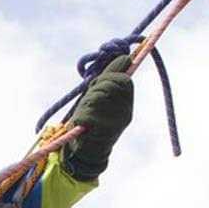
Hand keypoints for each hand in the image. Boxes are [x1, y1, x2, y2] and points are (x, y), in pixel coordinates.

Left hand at [63, 54, 133, 180]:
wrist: (86, 151)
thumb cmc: (91, 119)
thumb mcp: (101, 94)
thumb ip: (111, 76)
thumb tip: (125, 56)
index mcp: (127, 103)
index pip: (123, 79)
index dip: (109, 76)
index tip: (99, 84)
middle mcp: (125, 112)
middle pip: (112, 84)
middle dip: (97, 86)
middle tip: (90, 98)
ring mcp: (116, 122)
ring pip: (99, 96)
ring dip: (87, 100)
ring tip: (86, 112)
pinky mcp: (104, 132)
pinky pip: (89, 113)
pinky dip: (81, 116)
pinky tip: (82, 124)